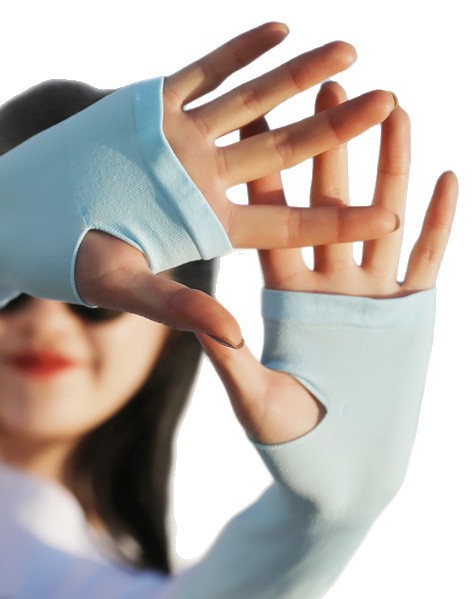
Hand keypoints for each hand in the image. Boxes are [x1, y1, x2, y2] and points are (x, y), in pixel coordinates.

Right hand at [77, 22, 399, 340]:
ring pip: (250, 104)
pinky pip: (204, 73)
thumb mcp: (122, 287)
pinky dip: (239, 51)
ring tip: (350, 53)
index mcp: (204, 229)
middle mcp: (201, 182)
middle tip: (390, 103)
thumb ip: (179, 307)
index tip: (390, 212)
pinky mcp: (150, 107)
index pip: (284, 225)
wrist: (12, 216)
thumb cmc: (62, 261)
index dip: (336, 220)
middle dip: (335, 130)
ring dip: (298, 78)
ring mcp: (179, 142)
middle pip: (282, 155)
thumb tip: (235, 337)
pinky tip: (281, 30)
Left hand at [198, 80, 457, 444]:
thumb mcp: (254, 400)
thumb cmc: (289, 444)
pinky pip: (427, 258)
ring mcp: (371, 296)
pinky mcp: (411, 314)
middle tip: (326, 84)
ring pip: (381, 217)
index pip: (272, 226)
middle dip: (328, 145)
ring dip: (388, 164)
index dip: (267, 176)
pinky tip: (445, 175)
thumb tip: (195, 322)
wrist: (341, 474)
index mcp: (284, 298)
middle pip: (327, 204)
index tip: (258, 125)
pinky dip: (438, 221)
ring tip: (392, 106)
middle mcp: (326, 286)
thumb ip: (229, 361)